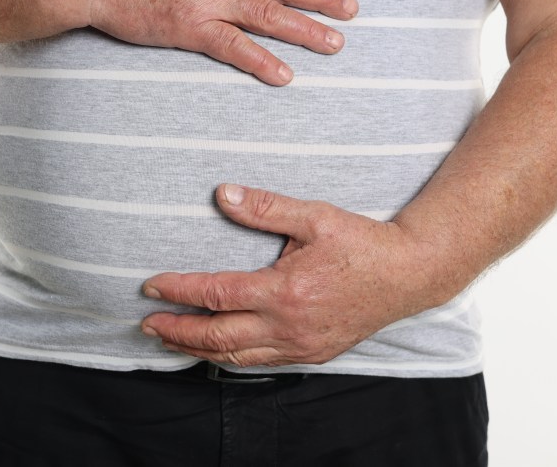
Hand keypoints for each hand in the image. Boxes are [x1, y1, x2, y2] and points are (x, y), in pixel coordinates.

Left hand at [140, 184, 455, 366]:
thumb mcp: (314, 216)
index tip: (150, 285)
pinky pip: (261, 363)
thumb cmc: (363, 243)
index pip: (216, 295)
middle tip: (147, 323)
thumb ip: (265, 207)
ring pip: (236, 358)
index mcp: (284, 290)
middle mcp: (288, 326)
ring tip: (171, 339)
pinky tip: (218, 349)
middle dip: (177, 331)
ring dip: (198, 350)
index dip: (178, 291)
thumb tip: (223, 193)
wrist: (410, 275)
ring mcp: (300, 346)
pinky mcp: (312, 354)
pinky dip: (230, 358)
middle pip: (216, 338)